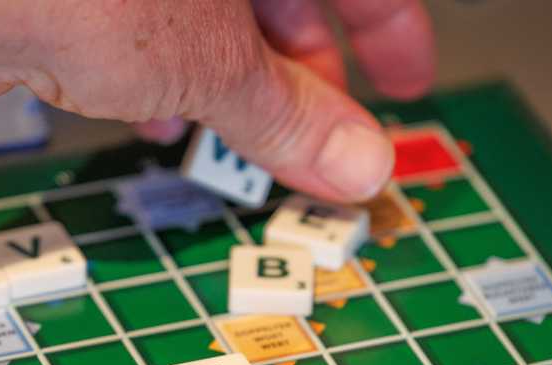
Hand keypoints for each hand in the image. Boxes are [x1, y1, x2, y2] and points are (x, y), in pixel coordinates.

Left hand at [0, 0, 434, 201]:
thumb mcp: (210, 59)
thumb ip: (286, 113)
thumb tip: (355, 162)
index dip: (386, 25)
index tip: (407, 81)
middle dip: (300, 69)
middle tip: (319, 136)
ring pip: (207, 10)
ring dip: (229, 81)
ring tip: (238, 139)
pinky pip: (144, 19)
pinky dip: (161, 68)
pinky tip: (158, 114)